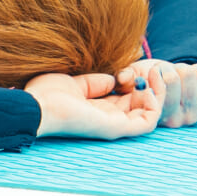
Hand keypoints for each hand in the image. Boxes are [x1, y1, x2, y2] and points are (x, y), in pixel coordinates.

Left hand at [26, 71, 160, 140]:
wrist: (37, 106)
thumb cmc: (47, 95)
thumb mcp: (75, 83)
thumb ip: (96, 82)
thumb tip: (115, 80)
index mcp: (99, 109)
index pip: (129, 99)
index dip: (139, 82)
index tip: (139, 66)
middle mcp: (109, 119)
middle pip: (143, 106)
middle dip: (154, 86)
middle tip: (154, 69)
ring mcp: (115, 126)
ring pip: (151, 115)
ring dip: (160, 94)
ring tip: (155, 76)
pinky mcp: (117, 129)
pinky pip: (149, 122)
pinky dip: (156, 104)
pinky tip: (148, 87)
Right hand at [118, 58, 196, 129]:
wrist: (173, 84)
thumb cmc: (152, 80)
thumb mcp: (136, 76)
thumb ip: (127, 77)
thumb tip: (123, 78)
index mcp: (152, 116)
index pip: (154, 89)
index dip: (155, 73)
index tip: (154, 72)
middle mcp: (172, 122)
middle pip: (172, 79)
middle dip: (168, 69)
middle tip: (168, 75)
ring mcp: (192, 118)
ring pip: (189, 75)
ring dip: (183, 69)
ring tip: (179, 77)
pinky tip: (193, 78)